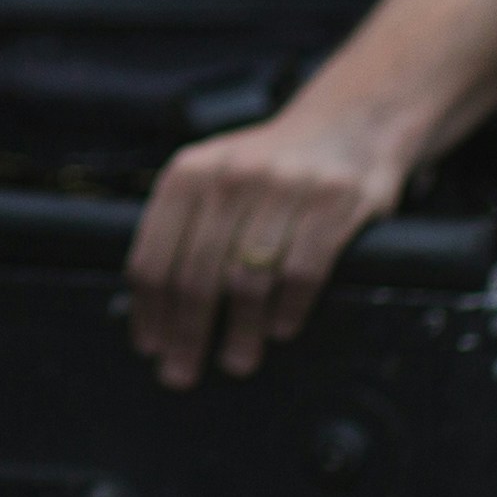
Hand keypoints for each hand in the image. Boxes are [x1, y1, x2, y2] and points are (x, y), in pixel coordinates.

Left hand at [124, 102, 413, 386]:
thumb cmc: (268, 165)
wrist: (347, 122)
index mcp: (187, 173)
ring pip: (247, 280)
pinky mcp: (334, 202)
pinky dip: (288, 309)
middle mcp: (230, 176)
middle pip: (195, 276)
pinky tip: (280, 331)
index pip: (154, 256)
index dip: (148, 311)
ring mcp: (284, 188)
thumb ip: (182, 225)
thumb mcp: (212, 175)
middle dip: (186, 335)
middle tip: (182, 374)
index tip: (149, 348)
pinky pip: (302, 271)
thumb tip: (152, 306)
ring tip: (236, 362)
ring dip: (240, 333)